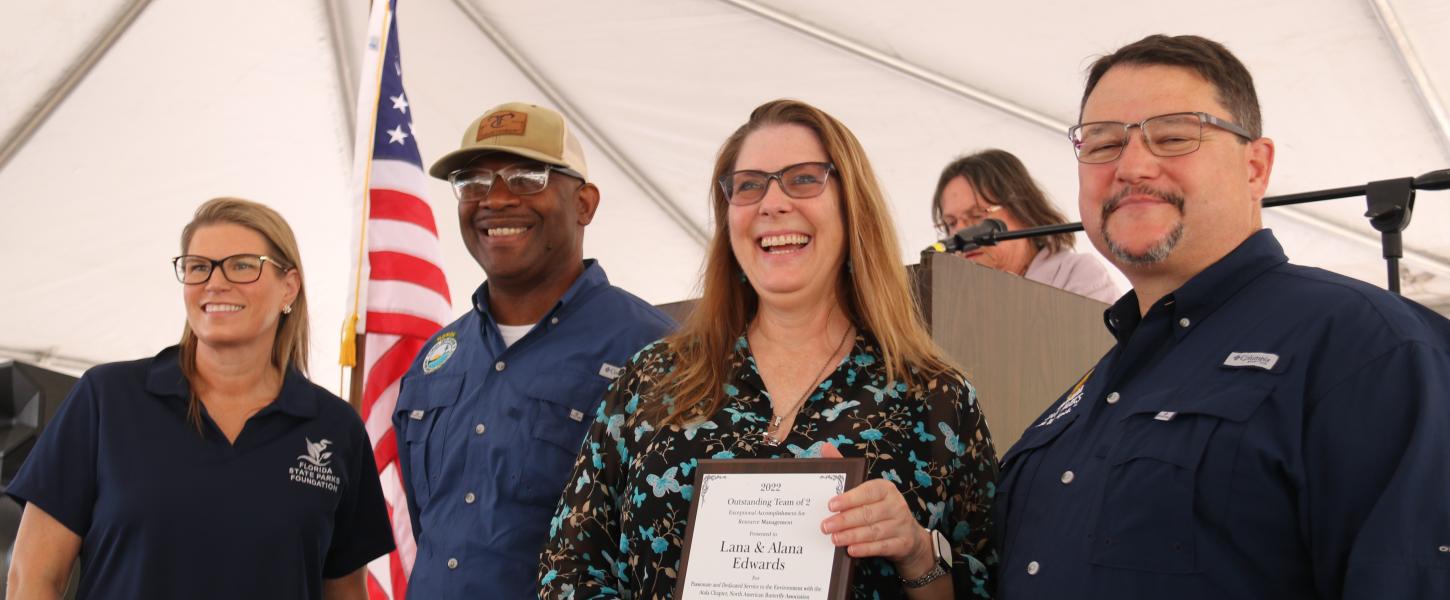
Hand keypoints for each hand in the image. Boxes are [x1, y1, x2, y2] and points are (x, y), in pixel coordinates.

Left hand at [816, 444, 933, 577]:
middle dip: (845, 520)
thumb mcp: (867, 490)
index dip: (849, 498)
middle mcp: (896, 504)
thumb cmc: (880, 508)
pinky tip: (852, 550)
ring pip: (874, 531)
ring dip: (853, 535)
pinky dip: (866, 549)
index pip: (867, 491)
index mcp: (885, 488)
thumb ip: (847, 470)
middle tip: (825, 526)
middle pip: (868, 513)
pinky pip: (882, 546)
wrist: (908, 536)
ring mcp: (901, 524)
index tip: (831, 505)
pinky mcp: (902, 543)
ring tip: (835, 539)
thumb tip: (825, 446)